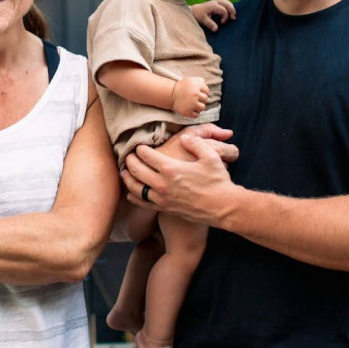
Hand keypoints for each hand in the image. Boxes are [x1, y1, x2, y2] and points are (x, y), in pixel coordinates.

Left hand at [121, 129, 240, 224]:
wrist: (223, 208)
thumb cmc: (218, 181)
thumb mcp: (211, 156)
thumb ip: (196, 143)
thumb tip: (184, 138)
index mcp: (171, 168)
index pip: (146, 155)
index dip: (140, 148)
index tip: (139, 146)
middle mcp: (162, 184)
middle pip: (136, 169)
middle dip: (129, 161)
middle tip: (127, 156)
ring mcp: (162, 198)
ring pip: (135, 187)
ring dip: (127, 178)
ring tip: (125, 172)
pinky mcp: (164, 209)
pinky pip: (142, 203)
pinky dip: (133, 196)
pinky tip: (131, 192)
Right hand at [172, 76, 208, 117]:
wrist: (170, 94)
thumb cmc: (181, 87)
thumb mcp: (189, 80)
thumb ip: (198, 80)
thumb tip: (203, 82)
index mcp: (197, 86)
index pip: (206, 91)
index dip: (202, 92)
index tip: (197, 92)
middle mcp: (195, 95)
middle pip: (205, 99)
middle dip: (201, 99)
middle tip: (194, 98)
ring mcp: (192, 104)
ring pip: (202, 108)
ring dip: (198, 106)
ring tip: (193, 104)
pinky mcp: (188, 112)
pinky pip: (196, 115)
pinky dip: (194, 113)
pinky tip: (190, 108)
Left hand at [190, 0, 235, 31]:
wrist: (193, 11)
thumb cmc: (198, 15)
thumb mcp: (202, 20)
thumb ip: (209, 24)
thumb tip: (216, 29)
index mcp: (213, 6)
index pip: (223, 10)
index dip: (225, 17)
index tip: (222, 23)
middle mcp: (215, 3)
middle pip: (227, 3)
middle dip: (232, 10)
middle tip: (233, 18)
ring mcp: (215, 2)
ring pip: (226, 2)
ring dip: (231, 8)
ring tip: (233, 15)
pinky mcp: (216, 4)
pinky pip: (224, 3)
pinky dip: (228, 7)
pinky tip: (229, 13)